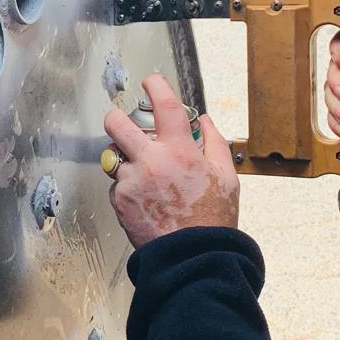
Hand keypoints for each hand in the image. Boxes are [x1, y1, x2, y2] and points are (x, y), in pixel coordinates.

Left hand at [103, 73, 239, 249]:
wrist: (194, 257)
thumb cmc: (212, 220)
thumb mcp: (226, 177)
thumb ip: (214, 143)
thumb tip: (204, 121)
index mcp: (180, 150)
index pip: (164, 105)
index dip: (155, 85)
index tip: (151, 82)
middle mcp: (151, 161)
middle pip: (116, 123)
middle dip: (115, 118)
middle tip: (121, 123)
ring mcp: (132, 181)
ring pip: (113, 156)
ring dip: (123, 159)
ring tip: (142, 172)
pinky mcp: (120, 201)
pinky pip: (117, 185)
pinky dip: (127, 188)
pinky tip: (145, 199)